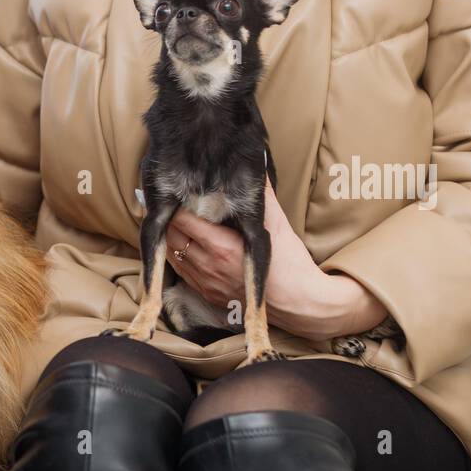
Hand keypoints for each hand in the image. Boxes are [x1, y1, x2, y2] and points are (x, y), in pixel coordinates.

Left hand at [164, 179, 387, 340]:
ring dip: (171, 237)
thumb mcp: (276, 225)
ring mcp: (205, 283)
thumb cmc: (291, 264)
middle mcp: (208, 267)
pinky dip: (179, 255)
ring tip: (175, 220)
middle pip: (171, 236)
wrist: (299, 305)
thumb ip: (261, 195)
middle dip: (171, 218)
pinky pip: (181, 272)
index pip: (181, 219)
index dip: (178, 203)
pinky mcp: (206, 294)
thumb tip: (256, 165)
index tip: (182, 191)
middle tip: (173, 202)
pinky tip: (186, 243)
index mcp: (221, 247)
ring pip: (172, 254)